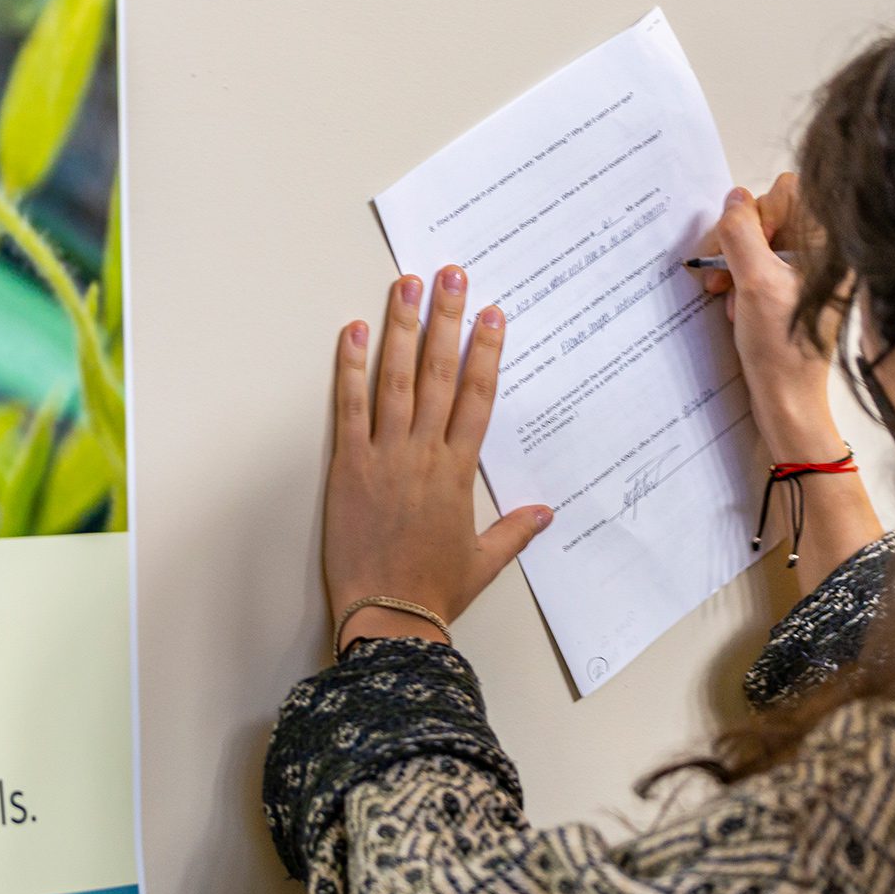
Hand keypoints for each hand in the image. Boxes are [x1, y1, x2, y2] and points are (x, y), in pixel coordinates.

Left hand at [324, 267, 552, 652]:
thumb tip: (546, 512)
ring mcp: (385, 456)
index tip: (491, 314)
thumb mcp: (483, 561)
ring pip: (395, 378)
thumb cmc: (434, 591)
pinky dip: (351, 368)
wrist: (388, 618)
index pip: (477, 396)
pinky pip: (349, 407)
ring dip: (401, 327)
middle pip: (438, 372)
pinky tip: (354, 331)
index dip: (486, 352)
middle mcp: (425, 453)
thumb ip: (514, 530)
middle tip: (450, 274)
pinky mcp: (348, 467)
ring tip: (406, 284)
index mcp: (459, 471)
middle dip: (446, 319)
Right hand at [695, 175, 845, 461]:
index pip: (789, 191)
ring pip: (759, 241)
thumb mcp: (753, 283)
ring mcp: (807, 272)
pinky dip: (742, 282)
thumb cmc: (780, 349)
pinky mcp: (793, 290)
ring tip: (727, 297)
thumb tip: (735, 198)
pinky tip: (736, 307)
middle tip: (720, 276)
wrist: (787, 400)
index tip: (744, 246)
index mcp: (827, 245)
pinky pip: (760, 266)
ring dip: (735, 265)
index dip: (759, 212)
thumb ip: (742, 233)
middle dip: (738, 243)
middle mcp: (822, 254)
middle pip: (770, 214)